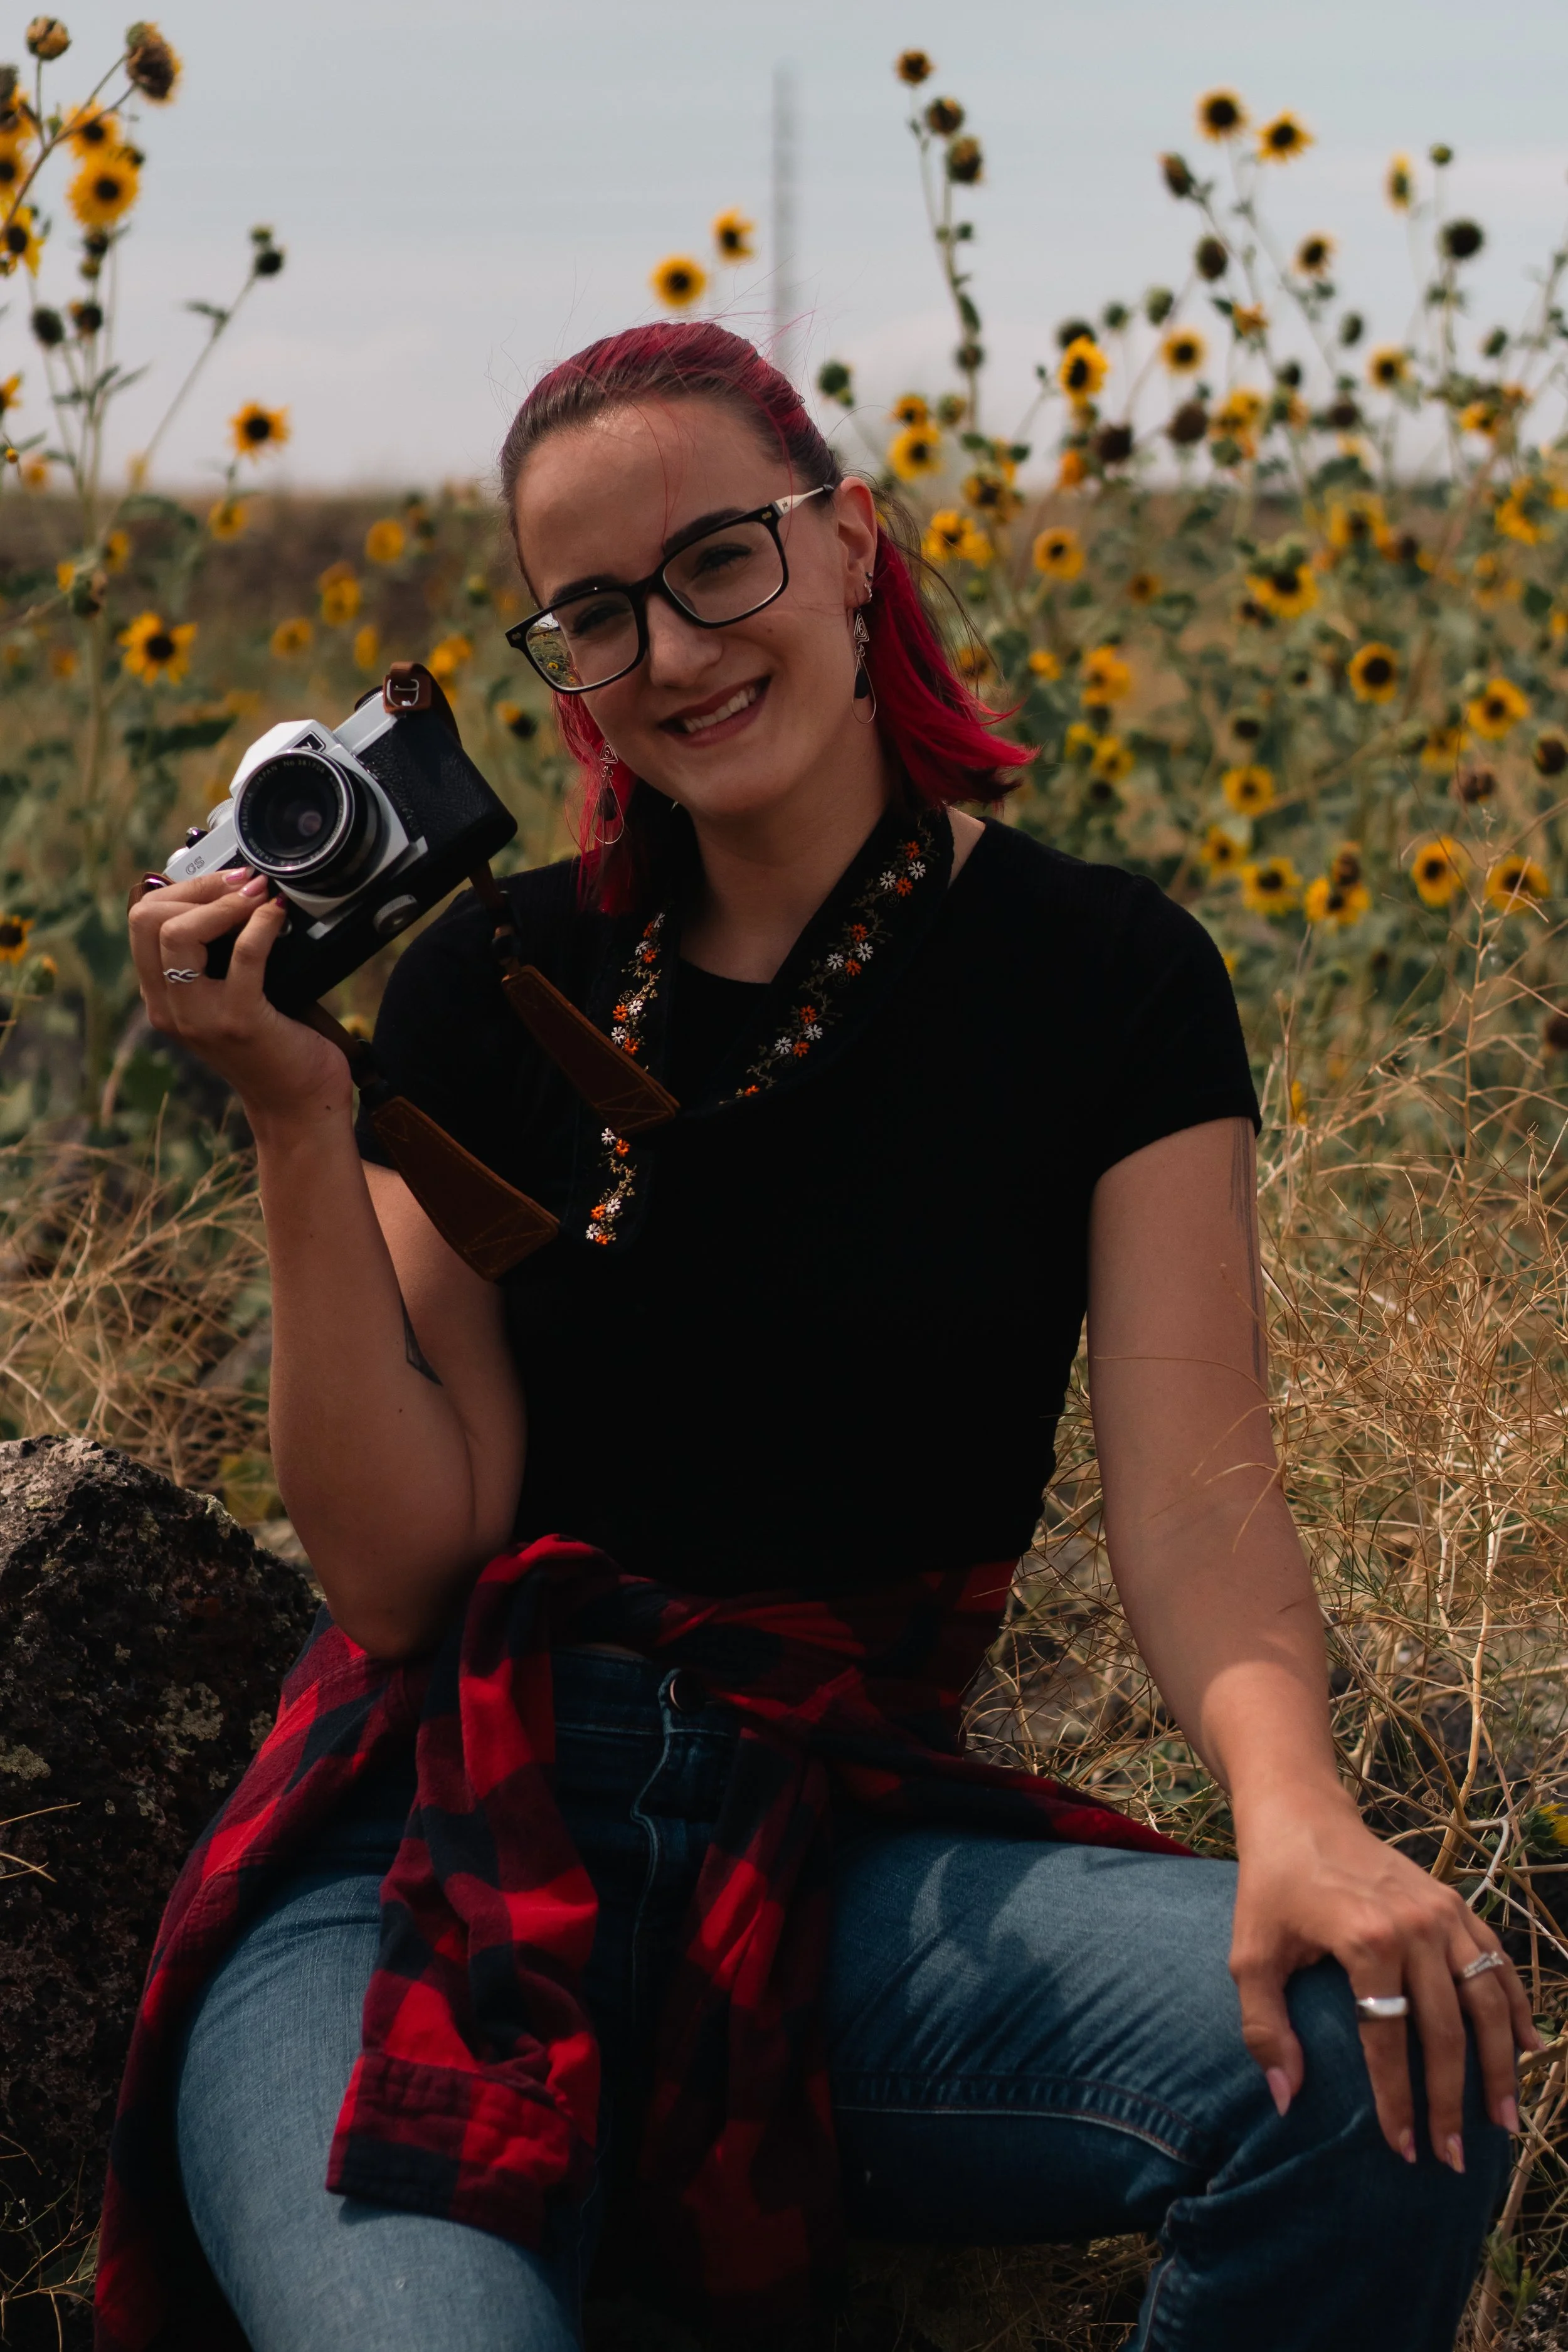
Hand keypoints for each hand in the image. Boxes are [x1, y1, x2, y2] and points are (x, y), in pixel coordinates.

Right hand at [128, 868, 351, 1132]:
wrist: (299, 1105)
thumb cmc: (275, 1045)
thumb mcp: (231, 996)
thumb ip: (218, 957)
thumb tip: (231, 891)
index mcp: (161, 998)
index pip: (141, 921)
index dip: (182, 889)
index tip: (224, 879)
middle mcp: (170, 1008)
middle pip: (148, 920)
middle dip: (198, 888)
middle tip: (241, 882)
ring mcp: (199, 1016)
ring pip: (178, 933)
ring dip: (222, 903)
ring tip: (256, 894)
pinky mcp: (239, 1020)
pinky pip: (244, 953)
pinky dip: (262, 923)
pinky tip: (278, 915)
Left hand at [1230, 1792, 1539, 2167]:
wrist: (1301, 1813)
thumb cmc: (1270, 1887)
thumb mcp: (1250, 1954)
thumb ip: (1263, 2027)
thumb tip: (1287, 2100)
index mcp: (1365, 1939)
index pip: (1388, 2040)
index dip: (1398, 2101)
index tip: (1403, 2150)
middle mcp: (1414, 1926)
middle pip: (1447, 2030)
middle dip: (1453, 2101)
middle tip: (1455, 2157)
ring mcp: (1442, 1912)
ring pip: (1486, 2001)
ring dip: (1500, 2065)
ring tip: (1504, 2120)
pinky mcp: (1455, 1902)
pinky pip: (1496, 1963)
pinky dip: (1515, 2007)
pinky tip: (1527, 2050)